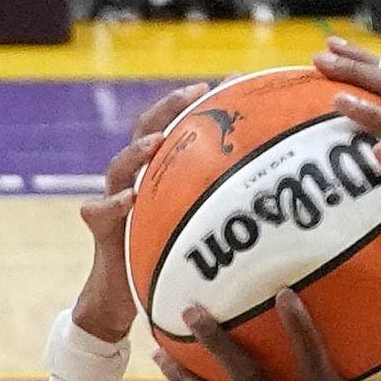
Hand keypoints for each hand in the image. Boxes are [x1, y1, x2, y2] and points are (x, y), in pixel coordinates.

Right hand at [73, 83, 209, 343]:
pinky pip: (101, 211)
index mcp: (158, 174)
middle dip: (168, 108)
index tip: (227, 82)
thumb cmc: (169, 262)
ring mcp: (112, 199)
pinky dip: (114, 203)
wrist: (123, 297)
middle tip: (194, 93)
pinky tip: (131, 198)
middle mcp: (133, 179)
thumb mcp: (202, 234)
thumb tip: (280, 206)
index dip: (196, 105)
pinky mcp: (100, 228)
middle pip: (145, 131)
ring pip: (118, 166)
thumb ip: (227, 214)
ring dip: (137, 151)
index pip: (175, 127)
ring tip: (156, 143)